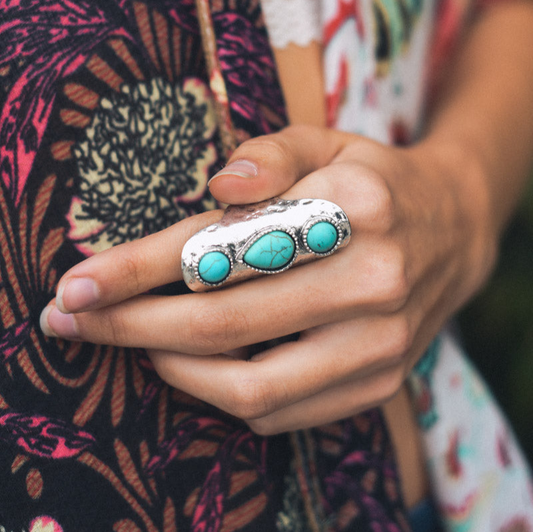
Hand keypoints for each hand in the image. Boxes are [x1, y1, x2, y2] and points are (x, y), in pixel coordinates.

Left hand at [40, 125, 493, 433]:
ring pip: (248, 388)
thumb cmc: (374, 183)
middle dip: (133, 327)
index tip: (77, 286)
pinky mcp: (377, 384)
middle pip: (224, 324)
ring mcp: (379, 346)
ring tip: (135, 343)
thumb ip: (271, 153)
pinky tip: (197, 365)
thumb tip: (218, 185)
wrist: (450, 233)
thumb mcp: (327, 142)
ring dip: (172, 370)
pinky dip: (221, 395)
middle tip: (76, 321)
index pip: (226, 248)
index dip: (139, 270)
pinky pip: (279, 412)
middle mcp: (372, 283)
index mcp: (357, 208)